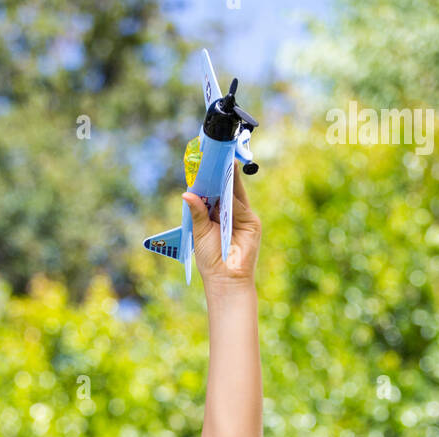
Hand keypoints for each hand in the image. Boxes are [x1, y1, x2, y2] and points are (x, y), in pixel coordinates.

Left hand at [182, 167, 260, 290]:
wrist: (226, 278)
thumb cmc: (211, 259)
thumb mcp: (200, 232)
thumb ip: (197, 212)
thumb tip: (187, 193)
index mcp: (216, 217)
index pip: (213, 194)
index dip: (209, 180)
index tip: (202, 165)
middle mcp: (230, 214)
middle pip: (226, 190)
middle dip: (220, 174)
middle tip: (213, 156)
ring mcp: (242, 217)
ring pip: (234, 193)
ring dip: (227, 178)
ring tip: (219, 161)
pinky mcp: (251, 222)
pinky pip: (240, 204)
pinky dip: (234, 191)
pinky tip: (227, 179)